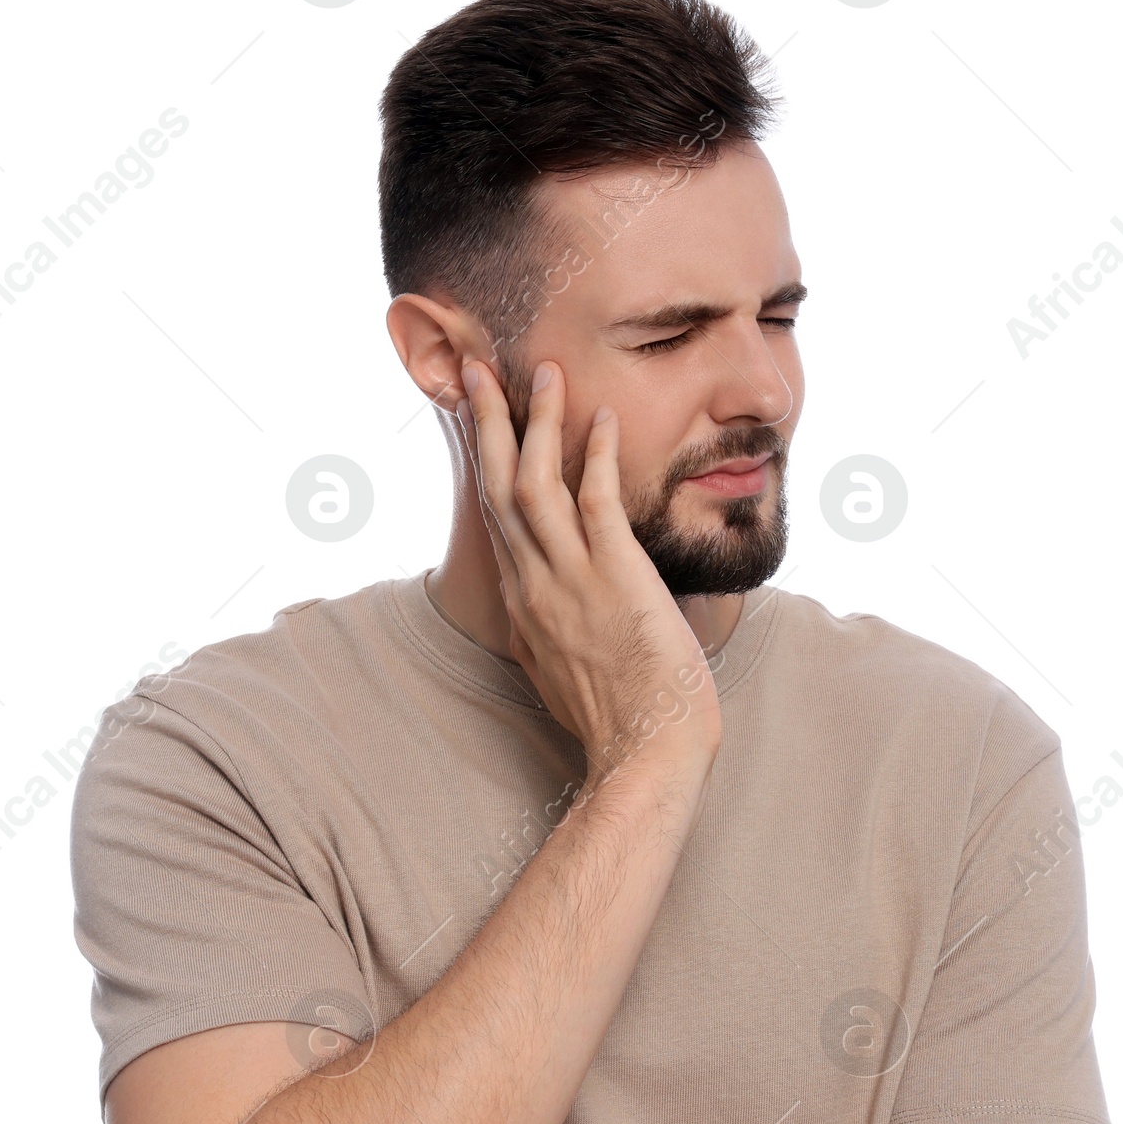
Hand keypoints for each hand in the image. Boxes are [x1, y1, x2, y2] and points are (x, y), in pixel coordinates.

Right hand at [458, 357, 722, 778]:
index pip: (494, 517)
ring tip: (543, 372)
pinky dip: (596, 458)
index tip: (479, 417)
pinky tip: (600, 420)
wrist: (643, 754)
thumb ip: (545, 636)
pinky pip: (598, 503)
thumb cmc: (616, 722)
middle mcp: (534, 586)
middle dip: (488, 423)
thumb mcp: (560, 674)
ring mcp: (570, 581)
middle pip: (499, 488)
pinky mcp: (615, 579)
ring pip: (536, 485)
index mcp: (522, 605)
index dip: (484, 460)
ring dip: (537, 423)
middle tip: (479, 370)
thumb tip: (538, 622)